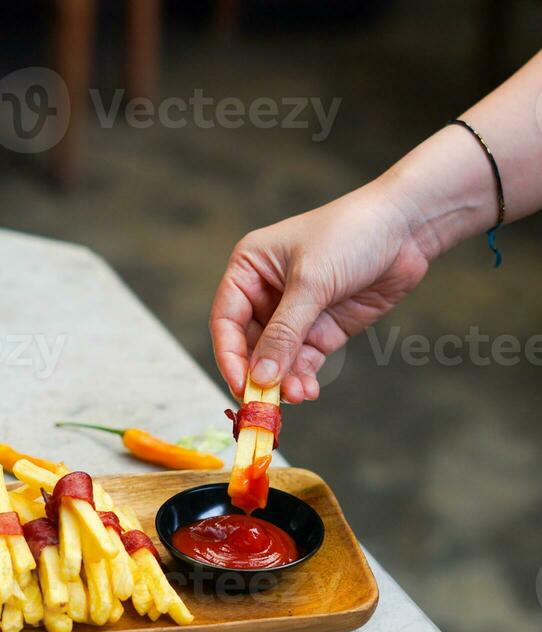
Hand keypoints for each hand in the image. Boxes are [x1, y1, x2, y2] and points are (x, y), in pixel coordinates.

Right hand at [210, 176, 431, 403]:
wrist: (407, 229)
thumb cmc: (350, 235)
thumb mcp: (311, 282)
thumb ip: (284, 333)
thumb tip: (259, 377)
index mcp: (249, 268)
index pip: (226, 320)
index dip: (229, 355)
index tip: (240, 385)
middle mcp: (266, 292)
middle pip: (249, 345)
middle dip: (259, 373)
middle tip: (266, 403)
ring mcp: (295, 313)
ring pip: (277, 358)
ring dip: (284, 380)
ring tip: (297, 396)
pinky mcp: (323, 329)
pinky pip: (303, 361)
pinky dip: (303, 378)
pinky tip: (309, 390)